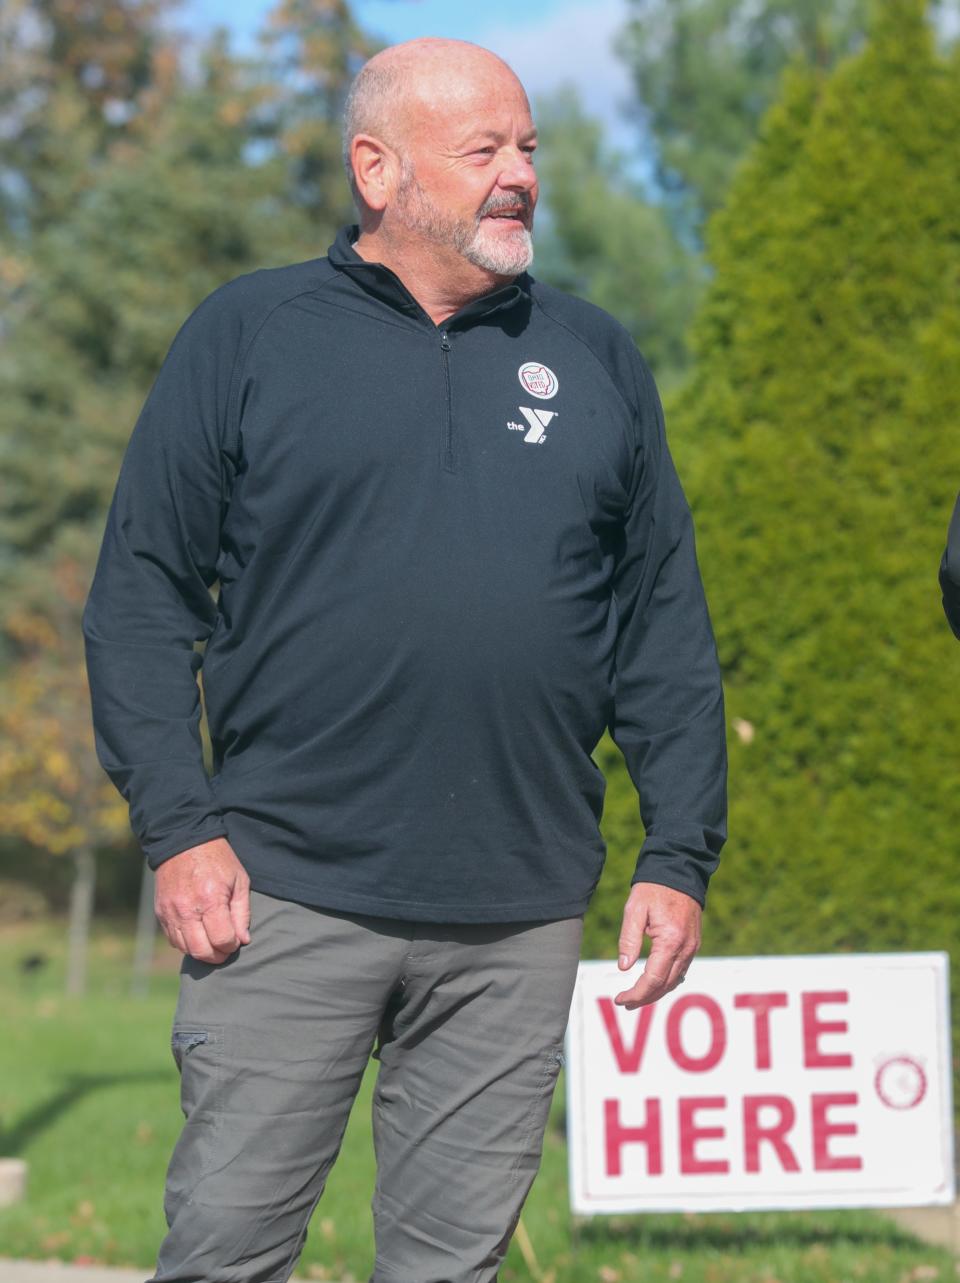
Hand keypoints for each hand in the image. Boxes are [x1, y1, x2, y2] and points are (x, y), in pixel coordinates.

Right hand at [154, 836, 250, 963]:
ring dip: (201, 952)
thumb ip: (242, 913)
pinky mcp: (160, 913)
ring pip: (185, 948)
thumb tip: (243, 940)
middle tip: (226, 949)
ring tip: (213, 942)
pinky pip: (173, 939)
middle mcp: (187, 909)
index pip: (222, 939)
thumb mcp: (239, 879)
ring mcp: (170, 912)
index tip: (237, 940)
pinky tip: (198, 934)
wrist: (184, 840)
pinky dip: (186, 943)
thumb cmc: (218, 859)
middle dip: (217, 956)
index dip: (232, 945)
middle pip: (201, 951)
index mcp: (210, 899)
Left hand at [614, 881, 700, 1009]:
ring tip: (635, 997)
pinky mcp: (694, 944)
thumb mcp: (634, 909)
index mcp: (670, 941)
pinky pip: (681, 971)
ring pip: (675, 981)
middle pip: (665, 986)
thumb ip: (629, 939)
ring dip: (656, 993)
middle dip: (644, 998)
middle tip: (624, 1003)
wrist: (679, 871)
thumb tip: (623, 968)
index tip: (619, 999)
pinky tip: (654, 983)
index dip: (636, 994)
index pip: (653, 980)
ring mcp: (692, 947)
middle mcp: (685, 949)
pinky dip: (667, 982)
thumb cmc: (653, 889)